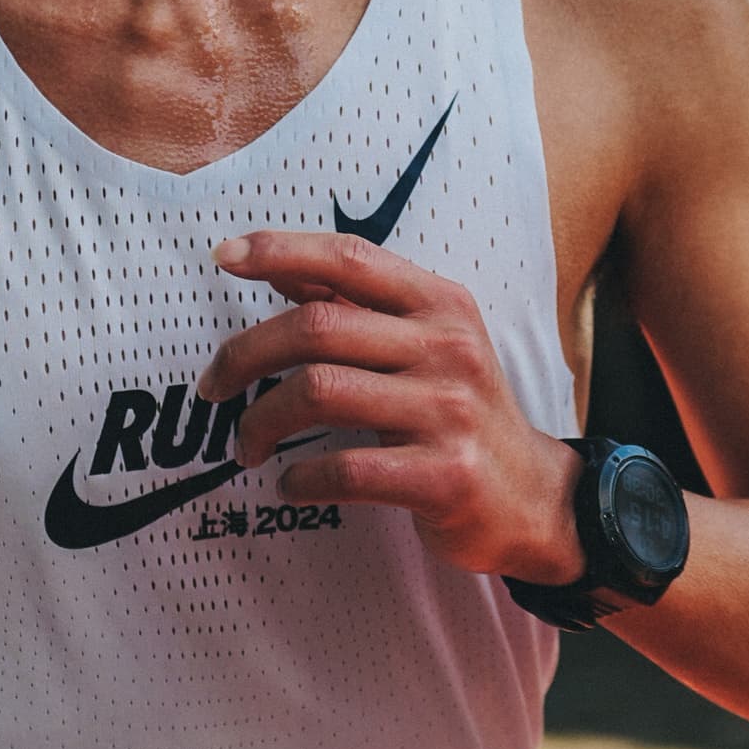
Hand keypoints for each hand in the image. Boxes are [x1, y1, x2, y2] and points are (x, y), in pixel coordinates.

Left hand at [197, 230, 584, 582]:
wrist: (535, 499)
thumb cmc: (461, 415)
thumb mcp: (426, 346)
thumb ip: (359, 308)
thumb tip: (283, 271)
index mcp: (440, 305)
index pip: (349, 257)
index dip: (280, 249)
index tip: (224, 255)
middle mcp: (448, 347)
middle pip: (317, 328)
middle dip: (245, 356)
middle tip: (212, 388)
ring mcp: (449, 412)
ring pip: (320, 392)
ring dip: (261, 422)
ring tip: (246, 446)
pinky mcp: (444, 476)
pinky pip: (344, 470)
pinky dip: (298, 480)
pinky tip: (289, 485)